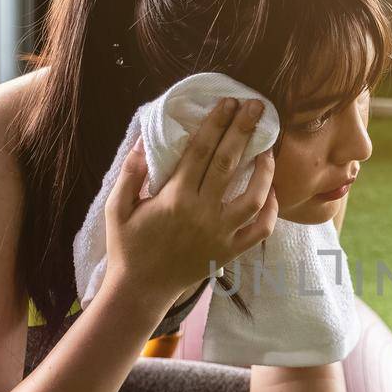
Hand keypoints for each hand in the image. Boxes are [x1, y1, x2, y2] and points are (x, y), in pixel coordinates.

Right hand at [102, 96, 279, 312]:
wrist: (141, 290)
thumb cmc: (128, 246)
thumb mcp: (118, 208)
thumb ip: (131, 174)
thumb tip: (143, 142)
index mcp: (175, 198)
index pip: (201, 151)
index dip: (216, 124)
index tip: (228, 102)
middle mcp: (202, 213)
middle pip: (230, 164)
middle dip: (244, 131)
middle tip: (257, 106)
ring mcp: (220, 234)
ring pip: (254, 197)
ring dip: (265, 170)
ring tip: (268, 148)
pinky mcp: (229, 252)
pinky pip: (260, 231)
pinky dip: (271, 211)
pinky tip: (273, 193)